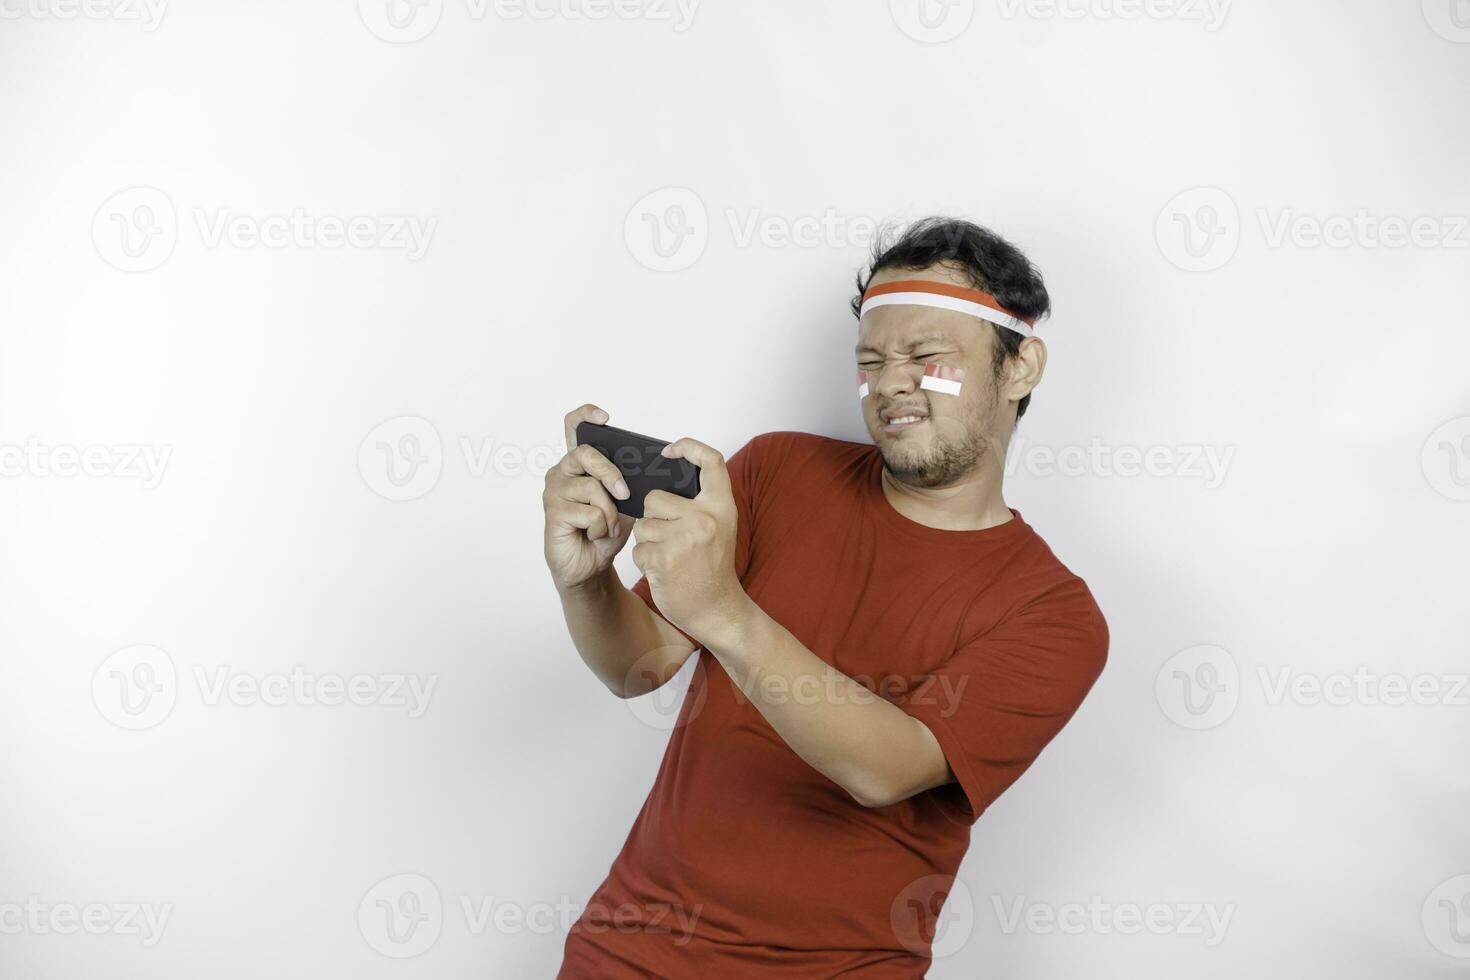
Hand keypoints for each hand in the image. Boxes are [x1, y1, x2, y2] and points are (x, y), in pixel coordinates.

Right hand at [542, 404, 635, 592]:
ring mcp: (555, 491)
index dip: (586, 416)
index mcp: (579, 465)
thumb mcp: (624, 504)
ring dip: (609, 512)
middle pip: (586, 453)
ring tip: (606, 527)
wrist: (590, 567)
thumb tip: (644, 471)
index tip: (604, 417)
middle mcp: (562, 472)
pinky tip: (594, 535)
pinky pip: (589, 512)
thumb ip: (627, 484)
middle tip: (624, 493)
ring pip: (592, 488)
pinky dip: (600, 527)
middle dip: (611, 473)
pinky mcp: (553, 512)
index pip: (573, 428)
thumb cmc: (604, 533)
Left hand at [630, 437, 750, 641]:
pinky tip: (664, 571)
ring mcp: (684, 539)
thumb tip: (661, 475)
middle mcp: (705, 519)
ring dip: (649, 541)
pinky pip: (638, 548)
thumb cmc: (712, 568)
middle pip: (654, 497)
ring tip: (670, 557)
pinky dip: (645, 560)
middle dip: (653, 517)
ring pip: (643, 524)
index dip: (688, 447)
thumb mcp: (719, 527)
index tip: (669, 452)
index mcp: (721, 506)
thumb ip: (699, 503)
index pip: (711, 460)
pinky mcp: (663, 560)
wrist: (718, 610)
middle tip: (671, 538)